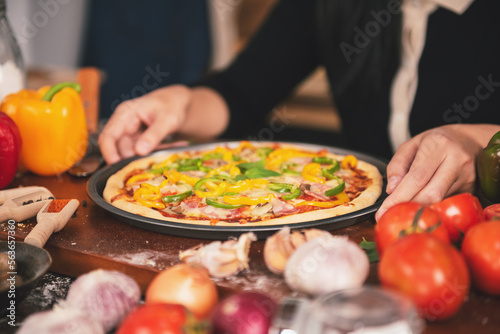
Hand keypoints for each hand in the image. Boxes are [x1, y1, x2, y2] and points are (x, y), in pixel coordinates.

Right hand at [98, 85, 191, 163]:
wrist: (177, 102)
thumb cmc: (171, 105)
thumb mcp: (167, 119)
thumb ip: (154, 134)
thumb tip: (140, 151)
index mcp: (125, 114)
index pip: (108, 136)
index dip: (109, 153)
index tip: (118, 168)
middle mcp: (124, 124)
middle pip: (120, 149)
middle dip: (135, 158)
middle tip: (152, 163)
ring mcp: (130, 133)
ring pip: (133, 153)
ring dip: (147, 157)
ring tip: (166, 153)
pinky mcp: (138, 140)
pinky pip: (142, 152)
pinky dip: (154, 153)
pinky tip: (168, 150)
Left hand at [375, 125, 492, 220]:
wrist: (469, 141)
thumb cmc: (435, 142)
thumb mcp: (411, 145)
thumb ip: (397, 165)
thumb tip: (392, 190)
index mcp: (438, 145)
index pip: (416, 177)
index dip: (400, 197)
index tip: (384, 209)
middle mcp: (456, 159)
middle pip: (431, 193)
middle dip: (409, 206)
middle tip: (390, 215)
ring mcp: (467, 175)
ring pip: (440, 201)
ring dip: (419, 209)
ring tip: (403, 212)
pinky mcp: (471, 188)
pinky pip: (447, 202)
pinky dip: (431, 207)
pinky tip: (421, 208)